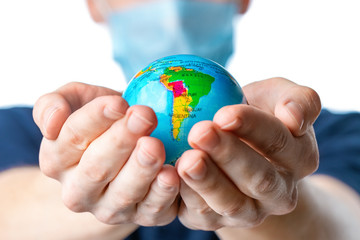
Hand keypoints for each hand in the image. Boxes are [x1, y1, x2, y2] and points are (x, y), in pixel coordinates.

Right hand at [33, 82, 179, 226]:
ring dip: (140, 169)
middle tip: (143, 116)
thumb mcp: (74, 102)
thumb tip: (52, 122)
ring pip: (123, 193)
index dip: (95, 119)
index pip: (72, 139)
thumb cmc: (102, 120)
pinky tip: (171, 174)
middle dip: (120, 141)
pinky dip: (162, 193)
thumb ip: (51, 105)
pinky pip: (151, 209)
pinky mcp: (141, 215)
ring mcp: (109, 208)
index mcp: (56, 160)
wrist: (125, 148)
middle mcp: (78, 191)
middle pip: (96, 169)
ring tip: (154, 145)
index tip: (119, 102)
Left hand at [176, 78, 320, 229]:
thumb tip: (293, 117)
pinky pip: (203, 214)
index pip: (279, 142)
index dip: (253, 127)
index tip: (225, 114)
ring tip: (187, 160)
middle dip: (228, 155)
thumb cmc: (257, 115)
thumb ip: (299, 100)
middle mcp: (279, 193)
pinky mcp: (217, 221)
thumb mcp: (280, 98)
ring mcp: (249, 211)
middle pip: (258, 178)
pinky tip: (170, 176)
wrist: (238, 147)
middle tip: (201, 132)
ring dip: (207, 182)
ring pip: (231, 203)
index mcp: (299, 158)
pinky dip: (187, 197)